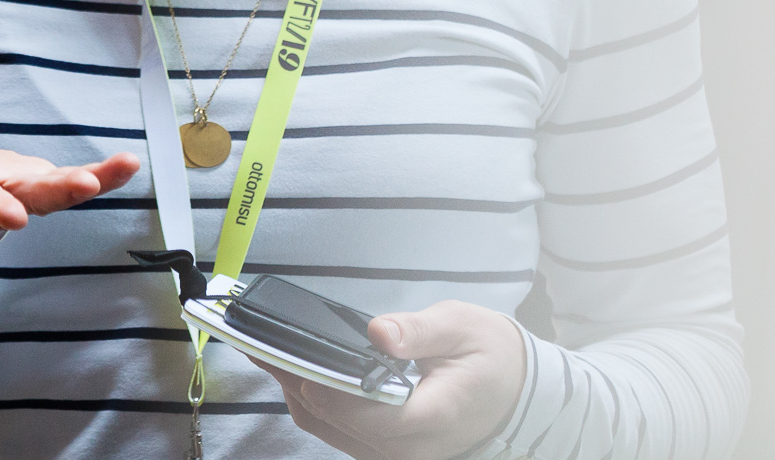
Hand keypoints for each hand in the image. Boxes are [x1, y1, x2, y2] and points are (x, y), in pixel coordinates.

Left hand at [257, 300, 525, 459]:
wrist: (516, 395)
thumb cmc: (492, 358)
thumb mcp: (463, 328)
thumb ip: (419, 332)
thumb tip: (379, 333)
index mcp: (431, 419)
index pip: (360, 411)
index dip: (321, 382)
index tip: (287, 351)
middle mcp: (407, 450)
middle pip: (333, 421)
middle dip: (294, 379)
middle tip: (257, 340)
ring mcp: (395, 456)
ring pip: (328, 431)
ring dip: (296, 391)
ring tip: (266, 351)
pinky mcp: (386, 451)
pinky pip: (339, 433)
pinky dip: (315, 403)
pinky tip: (297, 372)